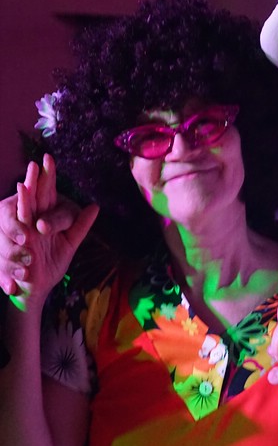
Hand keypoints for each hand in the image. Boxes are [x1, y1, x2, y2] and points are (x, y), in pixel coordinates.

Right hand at [1, 155, 97, 303]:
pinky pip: (14, 235)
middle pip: (32, 197)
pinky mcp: (16, 246)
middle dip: (32, 181)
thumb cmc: (51, 263)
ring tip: (23, 185)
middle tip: (34, 165)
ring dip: (22, 200)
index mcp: (46, 215)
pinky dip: (14, 226)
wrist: (36, 287)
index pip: (46, 192)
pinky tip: (18, 217)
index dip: (47, 176)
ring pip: (20, 213)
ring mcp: (22, 232)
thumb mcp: (70, 243)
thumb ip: (80, 225)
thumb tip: (94, 206)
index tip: (48, 159)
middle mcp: (31, 220)